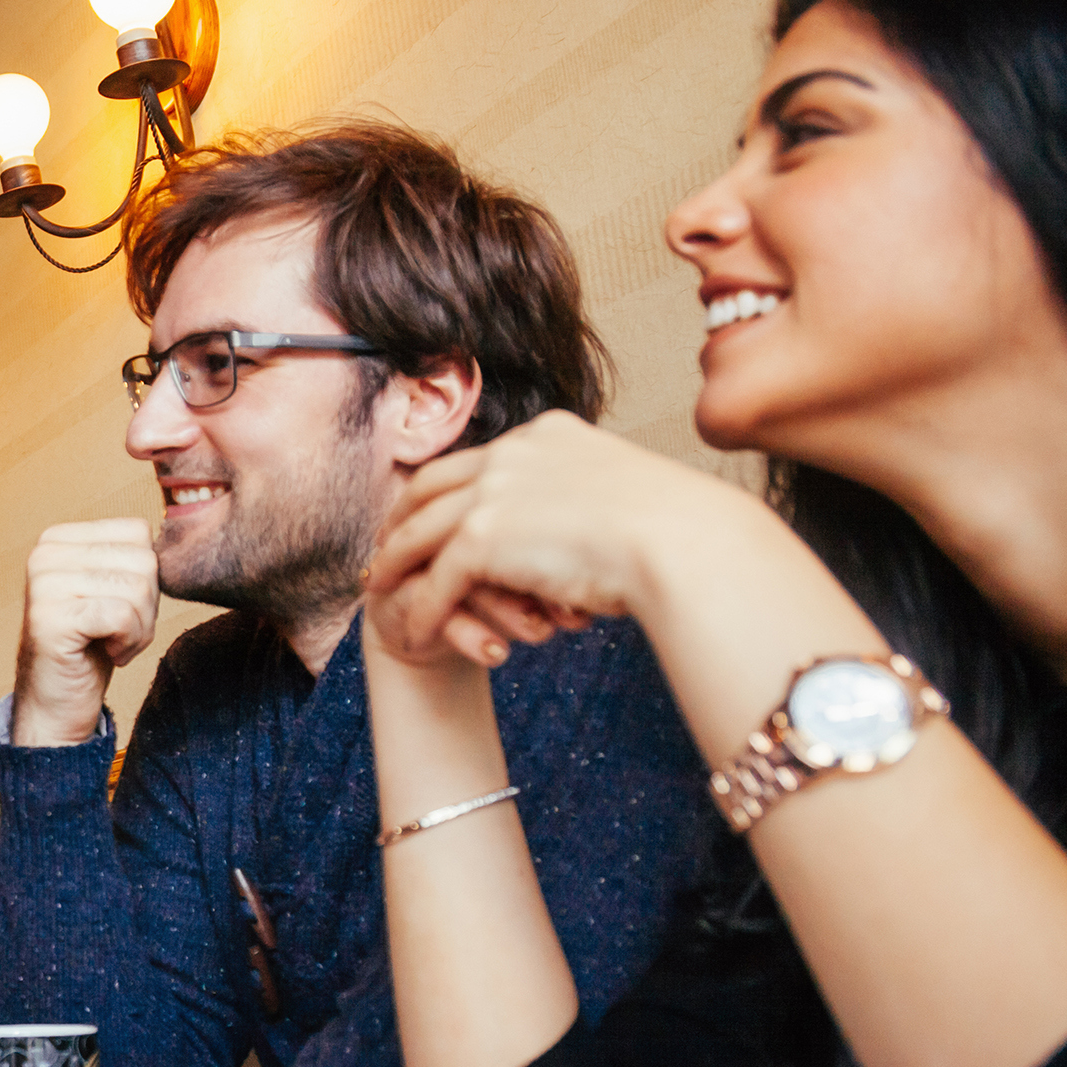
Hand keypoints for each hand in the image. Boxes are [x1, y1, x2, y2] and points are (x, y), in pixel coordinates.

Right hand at [12, 519, 160, 746]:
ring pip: (137, 588)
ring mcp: (44, 585)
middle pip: (143, 560)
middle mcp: (44, 554)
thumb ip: (129, 557)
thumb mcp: (109, 590)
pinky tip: (108, 654)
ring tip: (113, 644)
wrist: (56, 706)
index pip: (137, 532)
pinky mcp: (50, 618)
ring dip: (139, 628)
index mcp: (57, 539)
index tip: (119, 607)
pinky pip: (123, 616)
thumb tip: (180, 534)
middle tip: (119, 632)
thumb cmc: (89, 647)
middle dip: (147, 605)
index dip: (146, 576)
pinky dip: (128, 642)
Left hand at [368, 413, 736, 667]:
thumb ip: (587, 498)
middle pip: (432, 485)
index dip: (445, 489)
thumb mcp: (627, 494)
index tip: (428, 511)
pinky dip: (423, 607)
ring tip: (379, 589)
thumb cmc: (680, 531)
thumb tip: (584, 525)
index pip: (477, 459)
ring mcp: (493, 491)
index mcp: (547, 434)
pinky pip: (437, 579)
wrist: (687, 543)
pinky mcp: (482, 536)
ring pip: (421, 531)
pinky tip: (415, 632)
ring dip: (396, 563)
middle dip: (402, 517)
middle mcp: (513, 452)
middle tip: (384, 546)